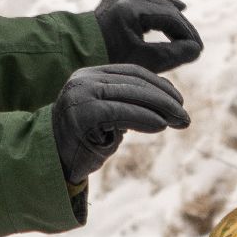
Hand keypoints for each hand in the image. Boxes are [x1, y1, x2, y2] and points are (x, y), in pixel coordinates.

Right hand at [50, 63, 190, 183]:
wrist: (51, 163)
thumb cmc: (84, 142)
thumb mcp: (108, 116)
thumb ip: (129, 103)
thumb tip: (169, 100)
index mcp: (90, 75)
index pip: (132, 73)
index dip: (159, 85)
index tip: (179, 100)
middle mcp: (83, 80)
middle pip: (135, 82)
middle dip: (165, 99)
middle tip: (185, 116)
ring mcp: (81, 94)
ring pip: (131, 95)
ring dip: (162, 108)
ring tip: (180, 121)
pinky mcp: (83, 113)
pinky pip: (122, 112)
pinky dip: (145, 118)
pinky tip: (161, 126)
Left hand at [96, 0, 202, 72]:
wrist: (69, 56)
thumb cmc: (105, 61)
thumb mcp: (141, 61)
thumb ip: (172, 55)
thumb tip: (196, 49)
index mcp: (132, 10)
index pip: (170, 18)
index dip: (187, 34)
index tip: (198, 50)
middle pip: (164, 8)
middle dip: (182, 25)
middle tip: (195, 43)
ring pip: (155, 1)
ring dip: (172, 13)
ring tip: (187, 22)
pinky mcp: (114, 3)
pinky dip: (159, 6)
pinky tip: (175, 7)